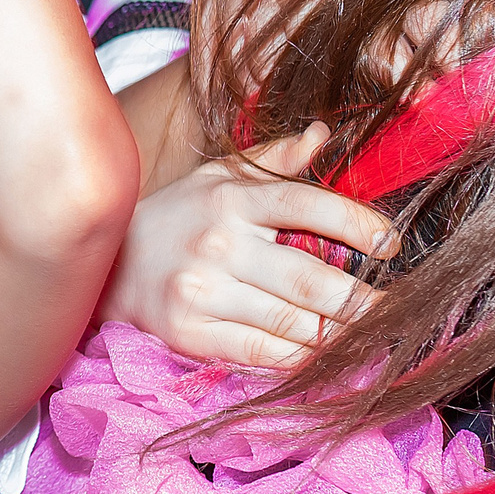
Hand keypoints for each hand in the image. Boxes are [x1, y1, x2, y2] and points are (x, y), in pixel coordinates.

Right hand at [100, 124, 394, 368]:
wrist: (102, 266)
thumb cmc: (173, 219)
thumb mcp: (215, 179)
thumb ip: (273, 161)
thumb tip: (323, 135)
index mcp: (230, 199)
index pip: (307, 204)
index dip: (359, 223)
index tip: (390, 243)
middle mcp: (217, 244)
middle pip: (312, 278)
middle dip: (362, 299)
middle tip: (392, 307)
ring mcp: (202, 292)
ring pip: (295, 323)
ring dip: (340, 334)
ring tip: (366, 334)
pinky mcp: (190, 333)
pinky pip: (264, 352)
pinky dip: (302, 358)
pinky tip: (321, 353)